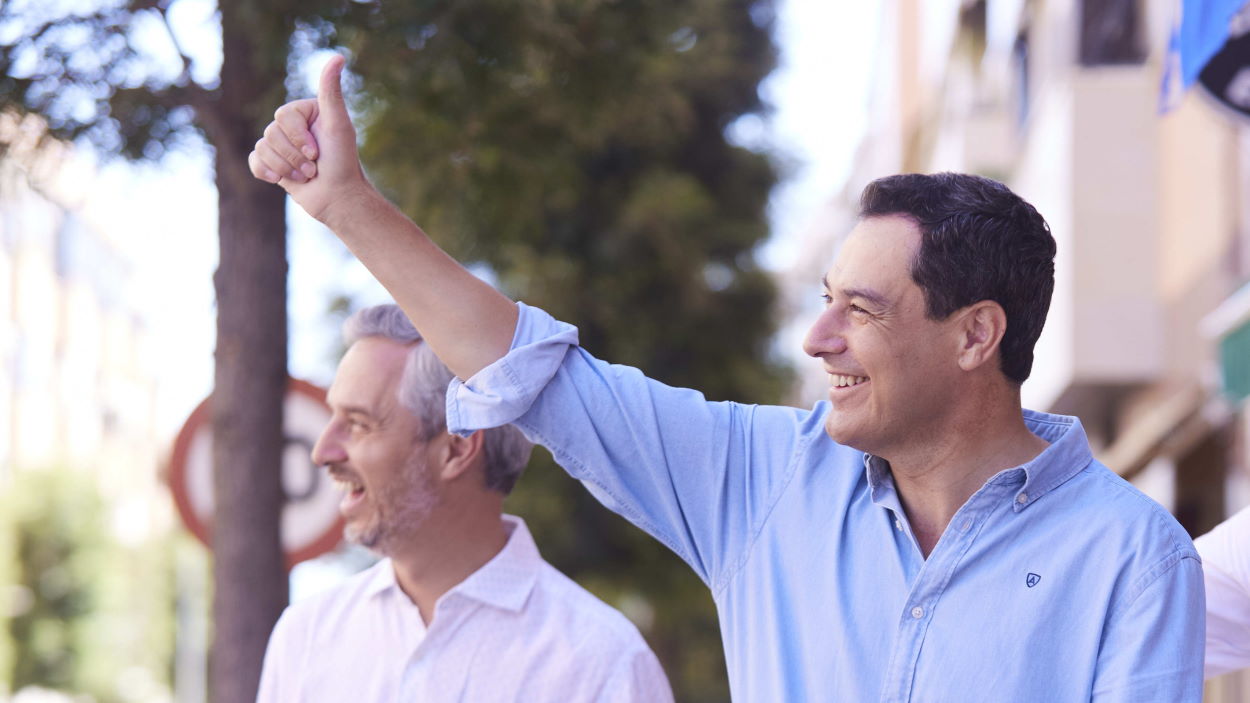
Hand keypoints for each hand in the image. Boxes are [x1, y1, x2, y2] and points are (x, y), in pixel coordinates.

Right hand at [248, 54, 367, 223]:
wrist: (339, 199)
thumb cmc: (343, 162)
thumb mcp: (339, 124)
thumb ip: (331, 91)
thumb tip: (337, 57)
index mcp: (305, 112)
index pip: (283, 116)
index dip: (298, 138)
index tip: (318, 152)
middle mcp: (292, 126)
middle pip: (270, 133)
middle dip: (293, 156)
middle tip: (314, 167)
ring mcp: (281, 145)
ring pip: (262, 148)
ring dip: (286, 168)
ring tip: (307, 176)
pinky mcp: (273, 164)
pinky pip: (253, 161)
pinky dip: (267, 172)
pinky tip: (282, 180)